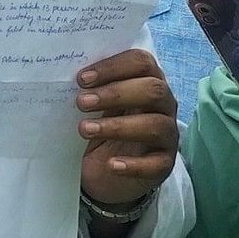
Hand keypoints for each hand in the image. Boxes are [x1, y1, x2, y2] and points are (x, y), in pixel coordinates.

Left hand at [75, 48, 179, 210]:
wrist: (104, 175)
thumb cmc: (102, 131)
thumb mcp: (96, 109)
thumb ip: (93, 91)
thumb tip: (71, 78)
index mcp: (149, 81)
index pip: (142, 63)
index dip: (114, 67)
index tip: (82, 79)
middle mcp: (164, 105)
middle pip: (154, 90)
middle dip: (116, 93)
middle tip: (82, 102)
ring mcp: (167, 136)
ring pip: (156, 125)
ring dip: (119, 126)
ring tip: (85, 130)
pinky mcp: (164, 165)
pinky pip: (157, 164)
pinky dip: (134, 165)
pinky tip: (111, 164)